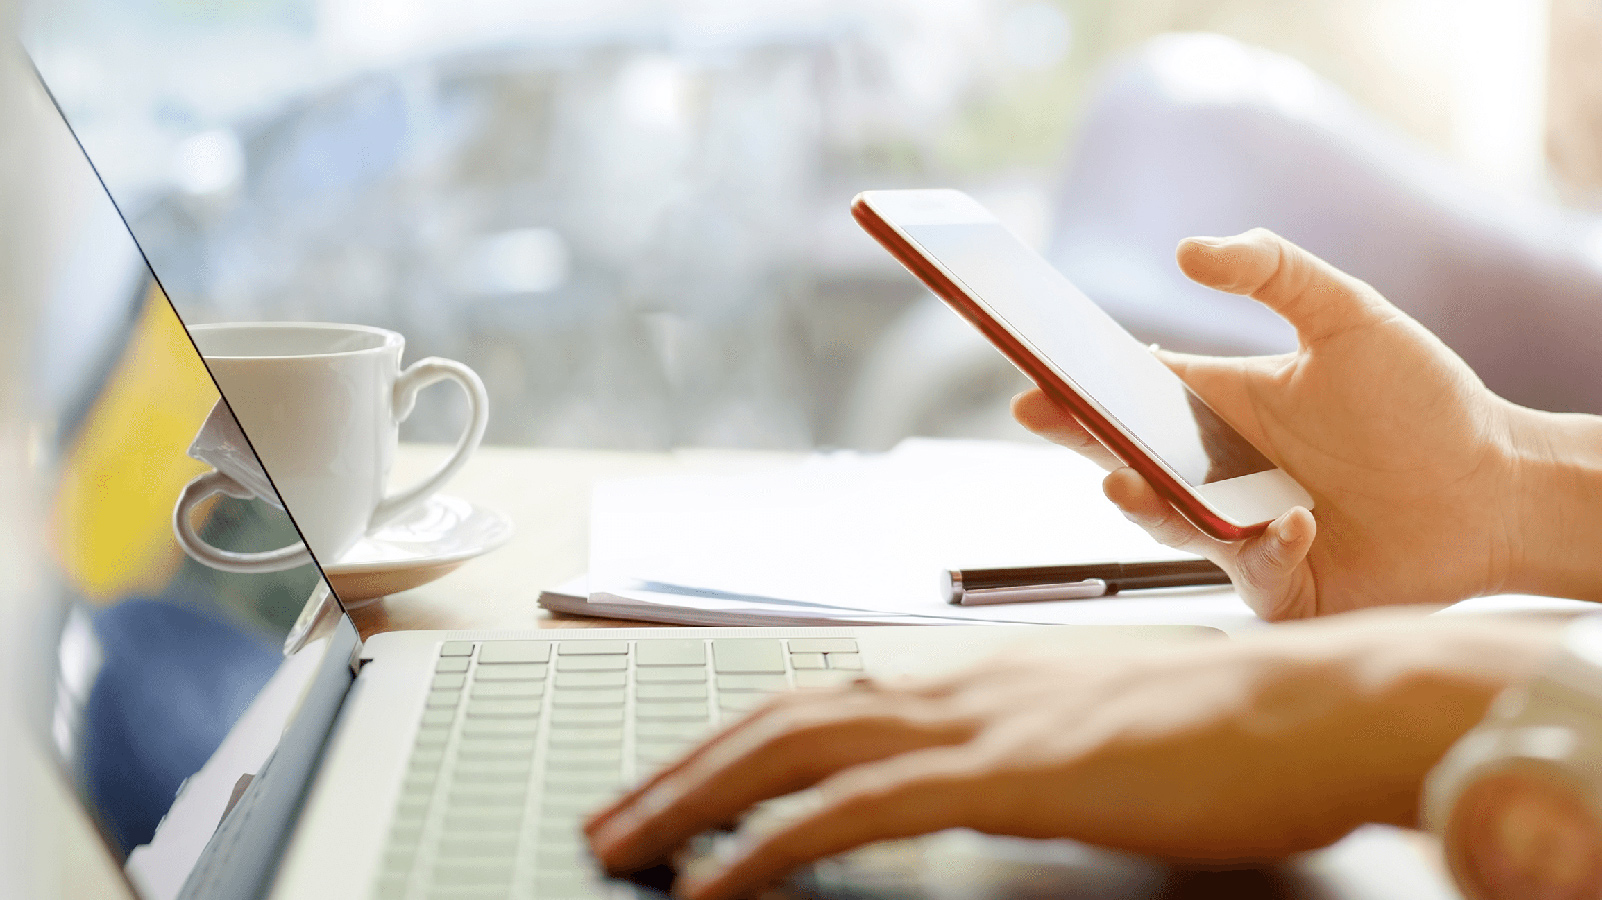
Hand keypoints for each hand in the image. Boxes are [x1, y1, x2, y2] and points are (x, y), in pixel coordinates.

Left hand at [585, 613, 1556, 899]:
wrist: (1320, 704)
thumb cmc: (1233, 724)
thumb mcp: (1100, 727)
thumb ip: (1023, 742)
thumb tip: (977, 771)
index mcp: (975, 669)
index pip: (825, 695)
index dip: (739, 734)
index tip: (682, 775)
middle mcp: (954, 680)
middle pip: (782, 714)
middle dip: (685, 766)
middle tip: (613, 816)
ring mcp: (972, 720)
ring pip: (790, 749)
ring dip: (694, 797)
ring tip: (623, 842)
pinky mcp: (999, 772)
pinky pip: (847, 812)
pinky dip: (763, 845)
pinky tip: (710, 883)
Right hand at [1014, 228, 1531, 619]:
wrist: (1498, 485)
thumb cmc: (1426, 401)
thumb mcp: (1349, 317)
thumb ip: (1275, 270)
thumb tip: (1188, 249)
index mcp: (1222, 409)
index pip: (1131, 397)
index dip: (1079, 390)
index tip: (1037, 378)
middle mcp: (1221, 474)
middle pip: (1129, 461)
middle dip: (1081, 444)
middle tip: (1050, 421)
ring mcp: (1244, 532)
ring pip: (1169, 527)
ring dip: (1146, 505)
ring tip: (1134, 481)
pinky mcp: (1284, 585)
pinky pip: (1251, 576)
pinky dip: (1263, 550)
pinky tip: (1297, 522)